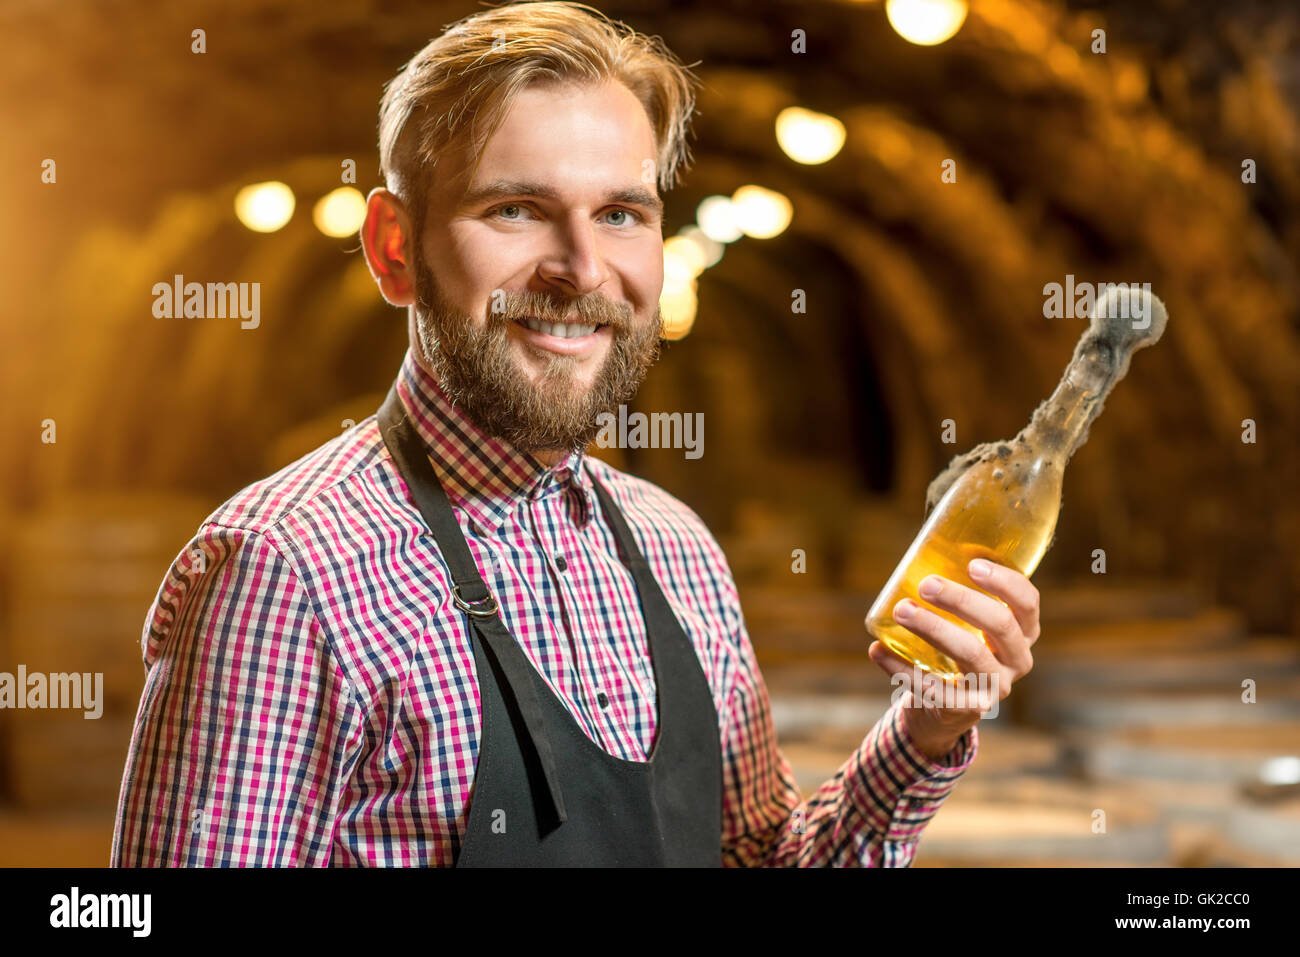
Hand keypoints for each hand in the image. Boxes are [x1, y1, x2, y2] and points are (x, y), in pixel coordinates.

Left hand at [867, 558, 1039, 761]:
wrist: (942, 710)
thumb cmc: (951, 649)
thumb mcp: (963, 623)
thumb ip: (954, 594)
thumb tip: (917, 551)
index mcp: (1022, 633)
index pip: (1027, 603)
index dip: (1005, 582)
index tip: (972, 564)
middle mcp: (1017, 660)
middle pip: (1000, 624)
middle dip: (962, 600)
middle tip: (926, 584)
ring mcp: (995, 688)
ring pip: (971, 654)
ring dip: (933, 627)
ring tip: (901, 610)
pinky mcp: (967, 710)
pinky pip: (935, 688)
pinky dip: (902, 667)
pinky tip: (878, 649)